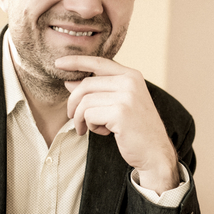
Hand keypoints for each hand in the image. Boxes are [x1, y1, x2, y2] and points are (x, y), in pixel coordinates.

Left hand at [55, 55, 179, 194]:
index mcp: (132, 75)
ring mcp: (126, 96)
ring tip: (88, 128)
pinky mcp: (120, 112)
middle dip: (73, 103)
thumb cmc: (136, 129)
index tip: (58, 63)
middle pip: (86, 84)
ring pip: (85, 101)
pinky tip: (103, 132)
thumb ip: (97, 91)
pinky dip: (90, 126)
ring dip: (80, 118)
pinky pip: (89, 115)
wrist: (156, 153)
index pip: (99, 62)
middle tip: (72, 118)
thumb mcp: (118, 104)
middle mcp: (130, 81)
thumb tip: (69, 81)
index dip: (76, 61)